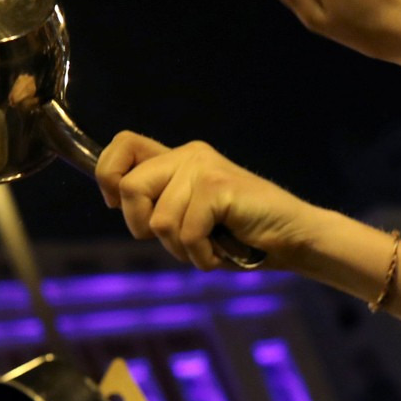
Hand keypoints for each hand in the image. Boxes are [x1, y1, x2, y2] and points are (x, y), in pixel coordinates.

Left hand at [95, 132, 324, 270]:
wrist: (292, 238)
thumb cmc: (241, 235)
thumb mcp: (189, 216)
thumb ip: (158, 203)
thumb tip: (115, 201)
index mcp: (179, 158)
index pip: (123, 144)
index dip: (108, 175)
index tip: (117, 205)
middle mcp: (189, 155)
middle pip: (130, 188)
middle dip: (141, 226)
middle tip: (176, 240)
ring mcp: (203, 168)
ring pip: (158, 220)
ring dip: (181, 249)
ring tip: (209, 247)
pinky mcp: (218, 187)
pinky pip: (186, 232)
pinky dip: (202, 255)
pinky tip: (222, 253)